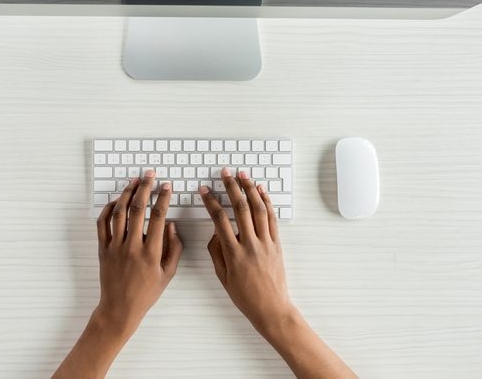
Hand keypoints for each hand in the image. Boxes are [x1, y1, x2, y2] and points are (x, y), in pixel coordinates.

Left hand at [53, 170, 182, 378]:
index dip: (163, 198)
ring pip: (118, 213)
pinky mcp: (102, 249)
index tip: (167, 186)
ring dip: (126, 194)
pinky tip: (115, 201)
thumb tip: (171, 225)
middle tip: (150, 175)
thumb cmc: (146, 292)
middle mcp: (132, 247)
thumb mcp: (168, 274)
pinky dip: (107, 209)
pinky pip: (102, 224)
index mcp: (151, 253)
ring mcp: (115, 247)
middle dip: (144, 188)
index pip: (158, 218)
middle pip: (137, 210)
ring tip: (134, 181)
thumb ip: (174, 248)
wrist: (120, 308)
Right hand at [200, 168, 293, 334]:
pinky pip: (272, 219)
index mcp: (234, 254)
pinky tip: (261, 191)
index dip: (211, 202)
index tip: (205, 190)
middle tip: (225, 173)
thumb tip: (215, 231)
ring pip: (258, 209)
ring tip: (243, 175)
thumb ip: (217, 252)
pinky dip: (267, 202)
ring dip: (250, 189)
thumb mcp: (222, 276)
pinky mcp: (277, 244)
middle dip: (232, 187)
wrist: (271, 307)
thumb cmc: (245, 295)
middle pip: (241, 209)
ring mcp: (266, 243)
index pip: (220, 220)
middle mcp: (250, 245)